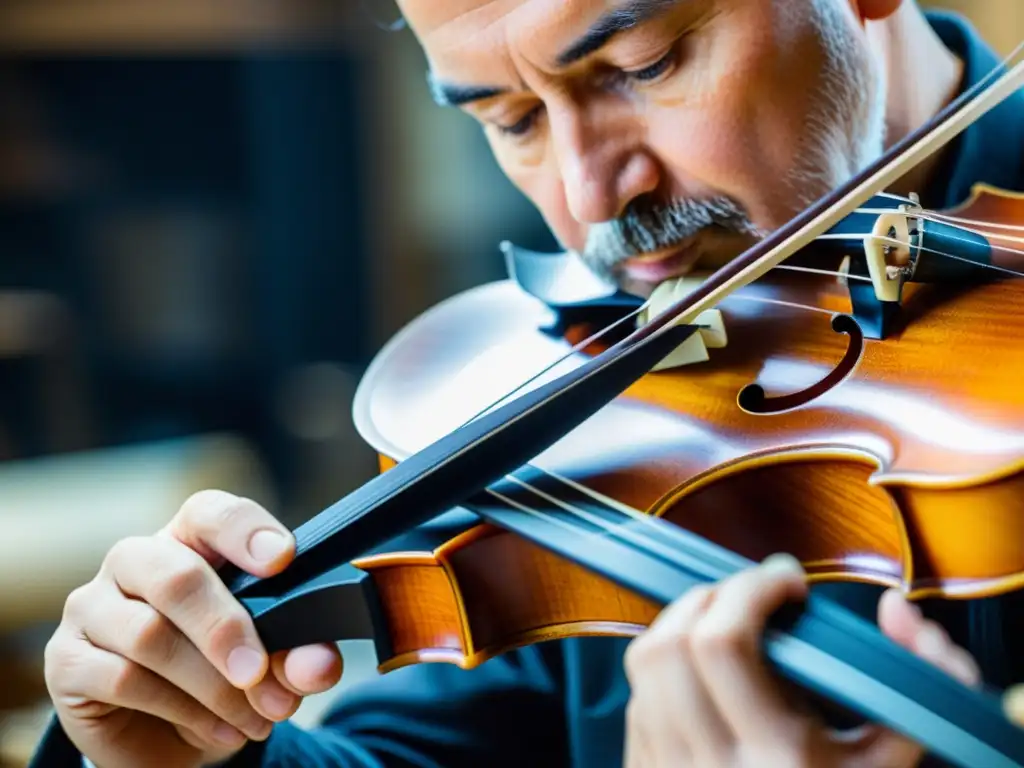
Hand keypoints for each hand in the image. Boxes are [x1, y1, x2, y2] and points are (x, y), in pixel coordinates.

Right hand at [43, 490, 343, 767]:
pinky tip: (219, 729)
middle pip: (177, 576)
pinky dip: (181, 709)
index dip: (245, 530)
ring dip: (211, 685)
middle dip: (227, 628)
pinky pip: (122, 678)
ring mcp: (92, 606)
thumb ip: (297, 655)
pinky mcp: (66, 659)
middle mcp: (135, 560)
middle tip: (260, 673)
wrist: (166, 734)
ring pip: (150, 635)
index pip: (211, 513)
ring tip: (255, 717)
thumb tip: (320, 665)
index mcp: (189, 540)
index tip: (282, 559)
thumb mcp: (269, 662)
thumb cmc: (222, 670)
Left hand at [622, 553, 984, 766]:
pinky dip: (667, 669)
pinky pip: (638, 697)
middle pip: (669, 647)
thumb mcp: (891, 755)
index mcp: (775, 761)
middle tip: (752, 594)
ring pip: (644, 664)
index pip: (722, 644)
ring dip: (684, 625)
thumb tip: (894, 610)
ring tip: (729, 622)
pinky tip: (705, 676)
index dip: (750, 590)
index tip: (789, 582)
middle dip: (710, 598)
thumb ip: (919, 677)